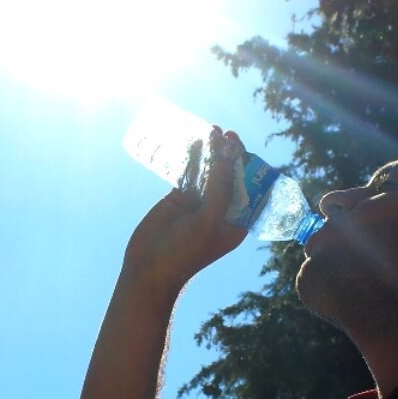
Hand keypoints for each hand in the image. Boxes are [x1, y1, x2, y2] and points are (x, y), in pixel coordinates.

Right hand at [121, 127, 246, 296]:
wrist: (148, 268)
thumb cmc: (184, 252)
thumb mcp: (208, 222)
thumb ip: (220, 190)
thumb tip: (229, 157)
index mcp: (236, 222)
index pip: (249, 190)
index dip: (248, 167)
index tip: (243, 148)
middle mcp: (221, 210)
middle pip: (230, 176)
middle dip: (230, 155)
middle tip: (228, 134)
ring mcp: (200, 203)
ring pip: (209, 171)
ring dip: (212, 152)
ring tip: (212, 130)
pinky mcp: (180, 197)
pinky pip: (190, 173)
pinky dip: (192, 157)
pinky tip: (193, 140)